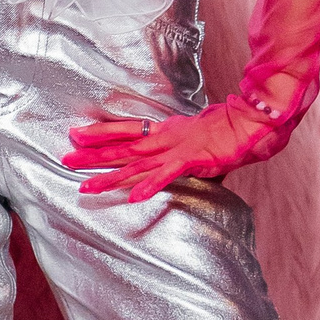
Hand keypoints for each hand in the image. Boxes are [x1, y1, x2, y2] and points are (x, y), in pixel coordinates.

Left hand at [64, 96, 288, 201]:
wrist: (253, 122)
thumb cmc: (229, 131)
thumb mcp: (197, 141)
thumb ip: (182, 154)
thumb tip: (175, 165)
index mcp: (166, 131)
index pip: (127, 130)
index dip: (101, 133)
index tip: (76, 135)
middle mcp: (165, 139)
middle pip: (122, 147)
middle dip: (93, 155)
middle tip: (65, 159)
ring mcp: (177, 149)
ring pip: (136, 164)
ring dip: (110, 176)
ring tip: (87, 186)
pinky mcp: (192, 160)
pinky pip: (167, 175)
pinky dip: (150, 185)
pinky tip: (133, 197)